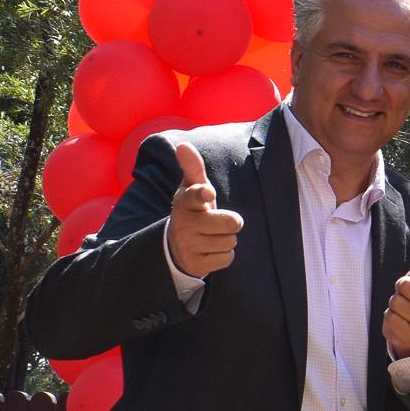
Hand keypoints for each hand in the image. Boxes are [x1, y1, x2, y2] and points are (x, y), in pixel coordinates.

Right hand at [166, 140, 245, 276]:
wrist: (177, 245)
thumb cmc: (194, 209)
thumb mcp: (192, 188)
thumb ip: (192, 167)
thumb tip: (183, 145)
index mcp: (184, 201)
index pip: (195, 195)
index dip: (203, 194)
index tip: (208, 193)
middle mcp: (183, 223)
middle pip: (232, 222)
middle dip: (231, 222)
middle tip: (218, 222)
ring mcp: (188, 245)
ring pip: (230, 241)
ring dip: (227, 239)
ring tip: (212, 236)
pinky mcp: (196, 265)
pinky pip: (227, 258)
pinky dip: (224, 255)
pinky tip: (210, 250)